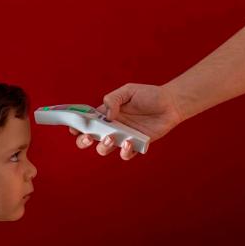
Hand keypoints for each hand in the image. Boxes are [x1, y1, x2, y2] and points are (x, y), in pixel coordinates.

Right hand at [70, 83, 185, 159]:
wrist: (171, 104)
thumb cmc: (149, 95)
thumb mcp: (128, 91)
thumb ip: (113, 99)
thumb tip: (106, 115)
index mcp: (106, 113)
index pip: (87, 121)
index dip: (77, 125)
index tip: (73, 128)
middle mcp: (112, 127)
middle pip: (90, 139)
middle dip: (83, 141)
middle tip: (88, 137)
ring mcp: (123, 137)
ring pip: (104, 149)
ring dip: (103, 147)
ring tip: (111, 138)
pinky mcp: (136, 145)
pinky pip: (125, 154)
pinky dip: (124, 152)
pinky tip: (129, 142)